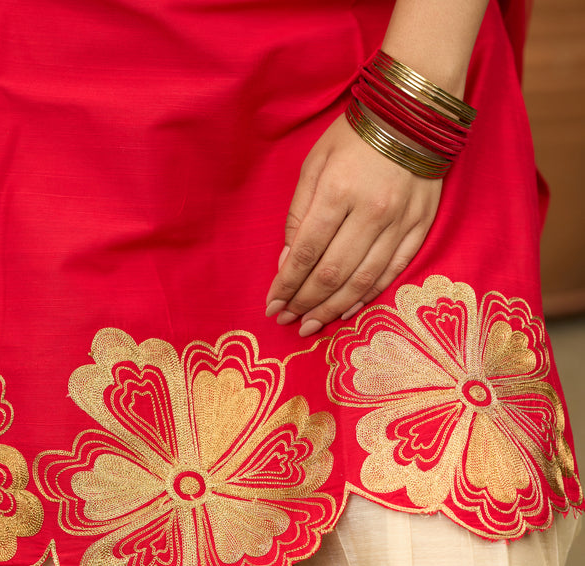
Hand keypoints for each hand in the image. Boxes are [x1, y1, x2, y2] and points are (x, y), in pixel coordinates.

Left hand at [265, 113, 442, 336]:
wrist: (414, 112)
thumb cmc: (355, 136)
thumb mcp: (314, 163)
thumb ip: (298, 214)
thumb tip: (287, 263)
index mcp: (338, 191)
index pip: (306, 252)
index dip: (286, 284)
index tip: (272, 305)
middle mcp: (371, 211)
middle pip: (333, 273)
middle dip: (305, 303)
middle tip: (287, 321)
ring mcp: (400, 222)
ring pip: (361, 281)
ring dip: (332, 309)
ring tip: (310, 325)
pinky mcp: (420, 227)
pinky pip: (391, 272)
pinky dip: (367, 297)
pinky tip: (346, 311)